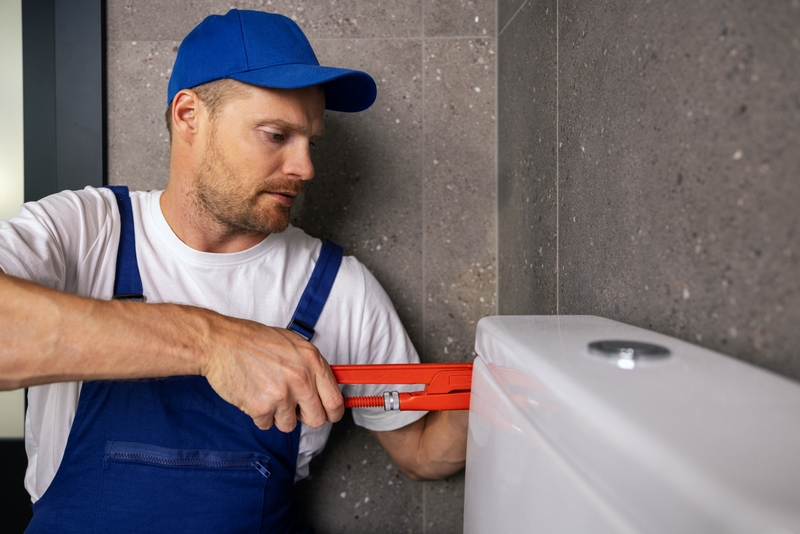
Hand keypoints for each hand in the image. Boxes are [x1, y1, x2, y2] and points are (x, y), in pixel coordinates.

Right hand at [200, 313, 343, 431]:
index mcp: (312, 361)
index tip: (328, 414)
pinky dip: (259, 415)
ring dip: (279, 415)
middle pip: (317, 419)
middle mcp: (301, 378)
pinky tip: (253, 394)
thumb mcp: (293, 344)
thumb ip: (312, 366)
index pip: (335, 400)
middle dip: (305, 417)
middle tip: (293, 406)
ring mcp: (281, 394)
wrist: (221, 343)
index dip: (333, 412)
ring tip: (266, 393)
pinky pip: (267, 424)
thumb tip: (326, 389)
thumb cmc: (254, 341)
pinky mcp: (261, 407)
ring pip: (289, 425)